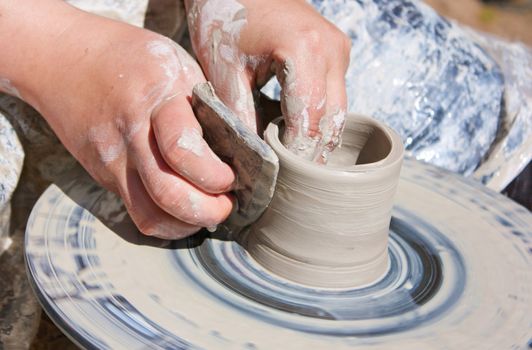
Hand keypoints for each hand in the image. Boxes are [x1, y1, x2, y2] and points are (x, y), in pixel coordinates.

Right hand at [2, 2, 233, 238]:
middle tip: (226, 204)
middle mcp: (130, 135)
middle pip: (168, 195)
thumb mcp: (178, 63)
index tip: (230, 176)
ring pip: (149, 216)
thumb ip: (209, 104)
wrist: (61, 59)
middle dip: (208, 211)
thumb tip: (246, 145)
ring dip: (186, 224)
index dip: (214, 175)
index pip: (183, 150)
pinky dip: (166, 220)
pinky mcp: (102, 175)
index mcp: (156, 98)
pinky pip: (136, 211)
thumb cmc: (131, 57)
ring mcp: (112, 160)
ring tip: (207, 210)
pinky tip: (182, 208)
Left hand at [185, 0, 350, 161]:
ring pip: (337, 111)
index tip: (281, 177)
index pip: (309, 120)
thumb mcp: (223, 70)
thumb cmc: (225, 16)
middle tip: (289, 180)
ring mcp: (338, 49)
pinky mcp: (336, 52)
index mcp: (305, 50)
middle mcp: (332, 49)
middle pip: (331, 120)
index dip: (296, 153)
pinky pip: (333, 96)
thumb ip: (238, 115)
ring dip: (316, 137)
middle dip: (310, 152)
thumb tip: (254, 157)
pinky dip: (317, 119)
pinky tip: (297, 135)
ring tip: (293, 164)